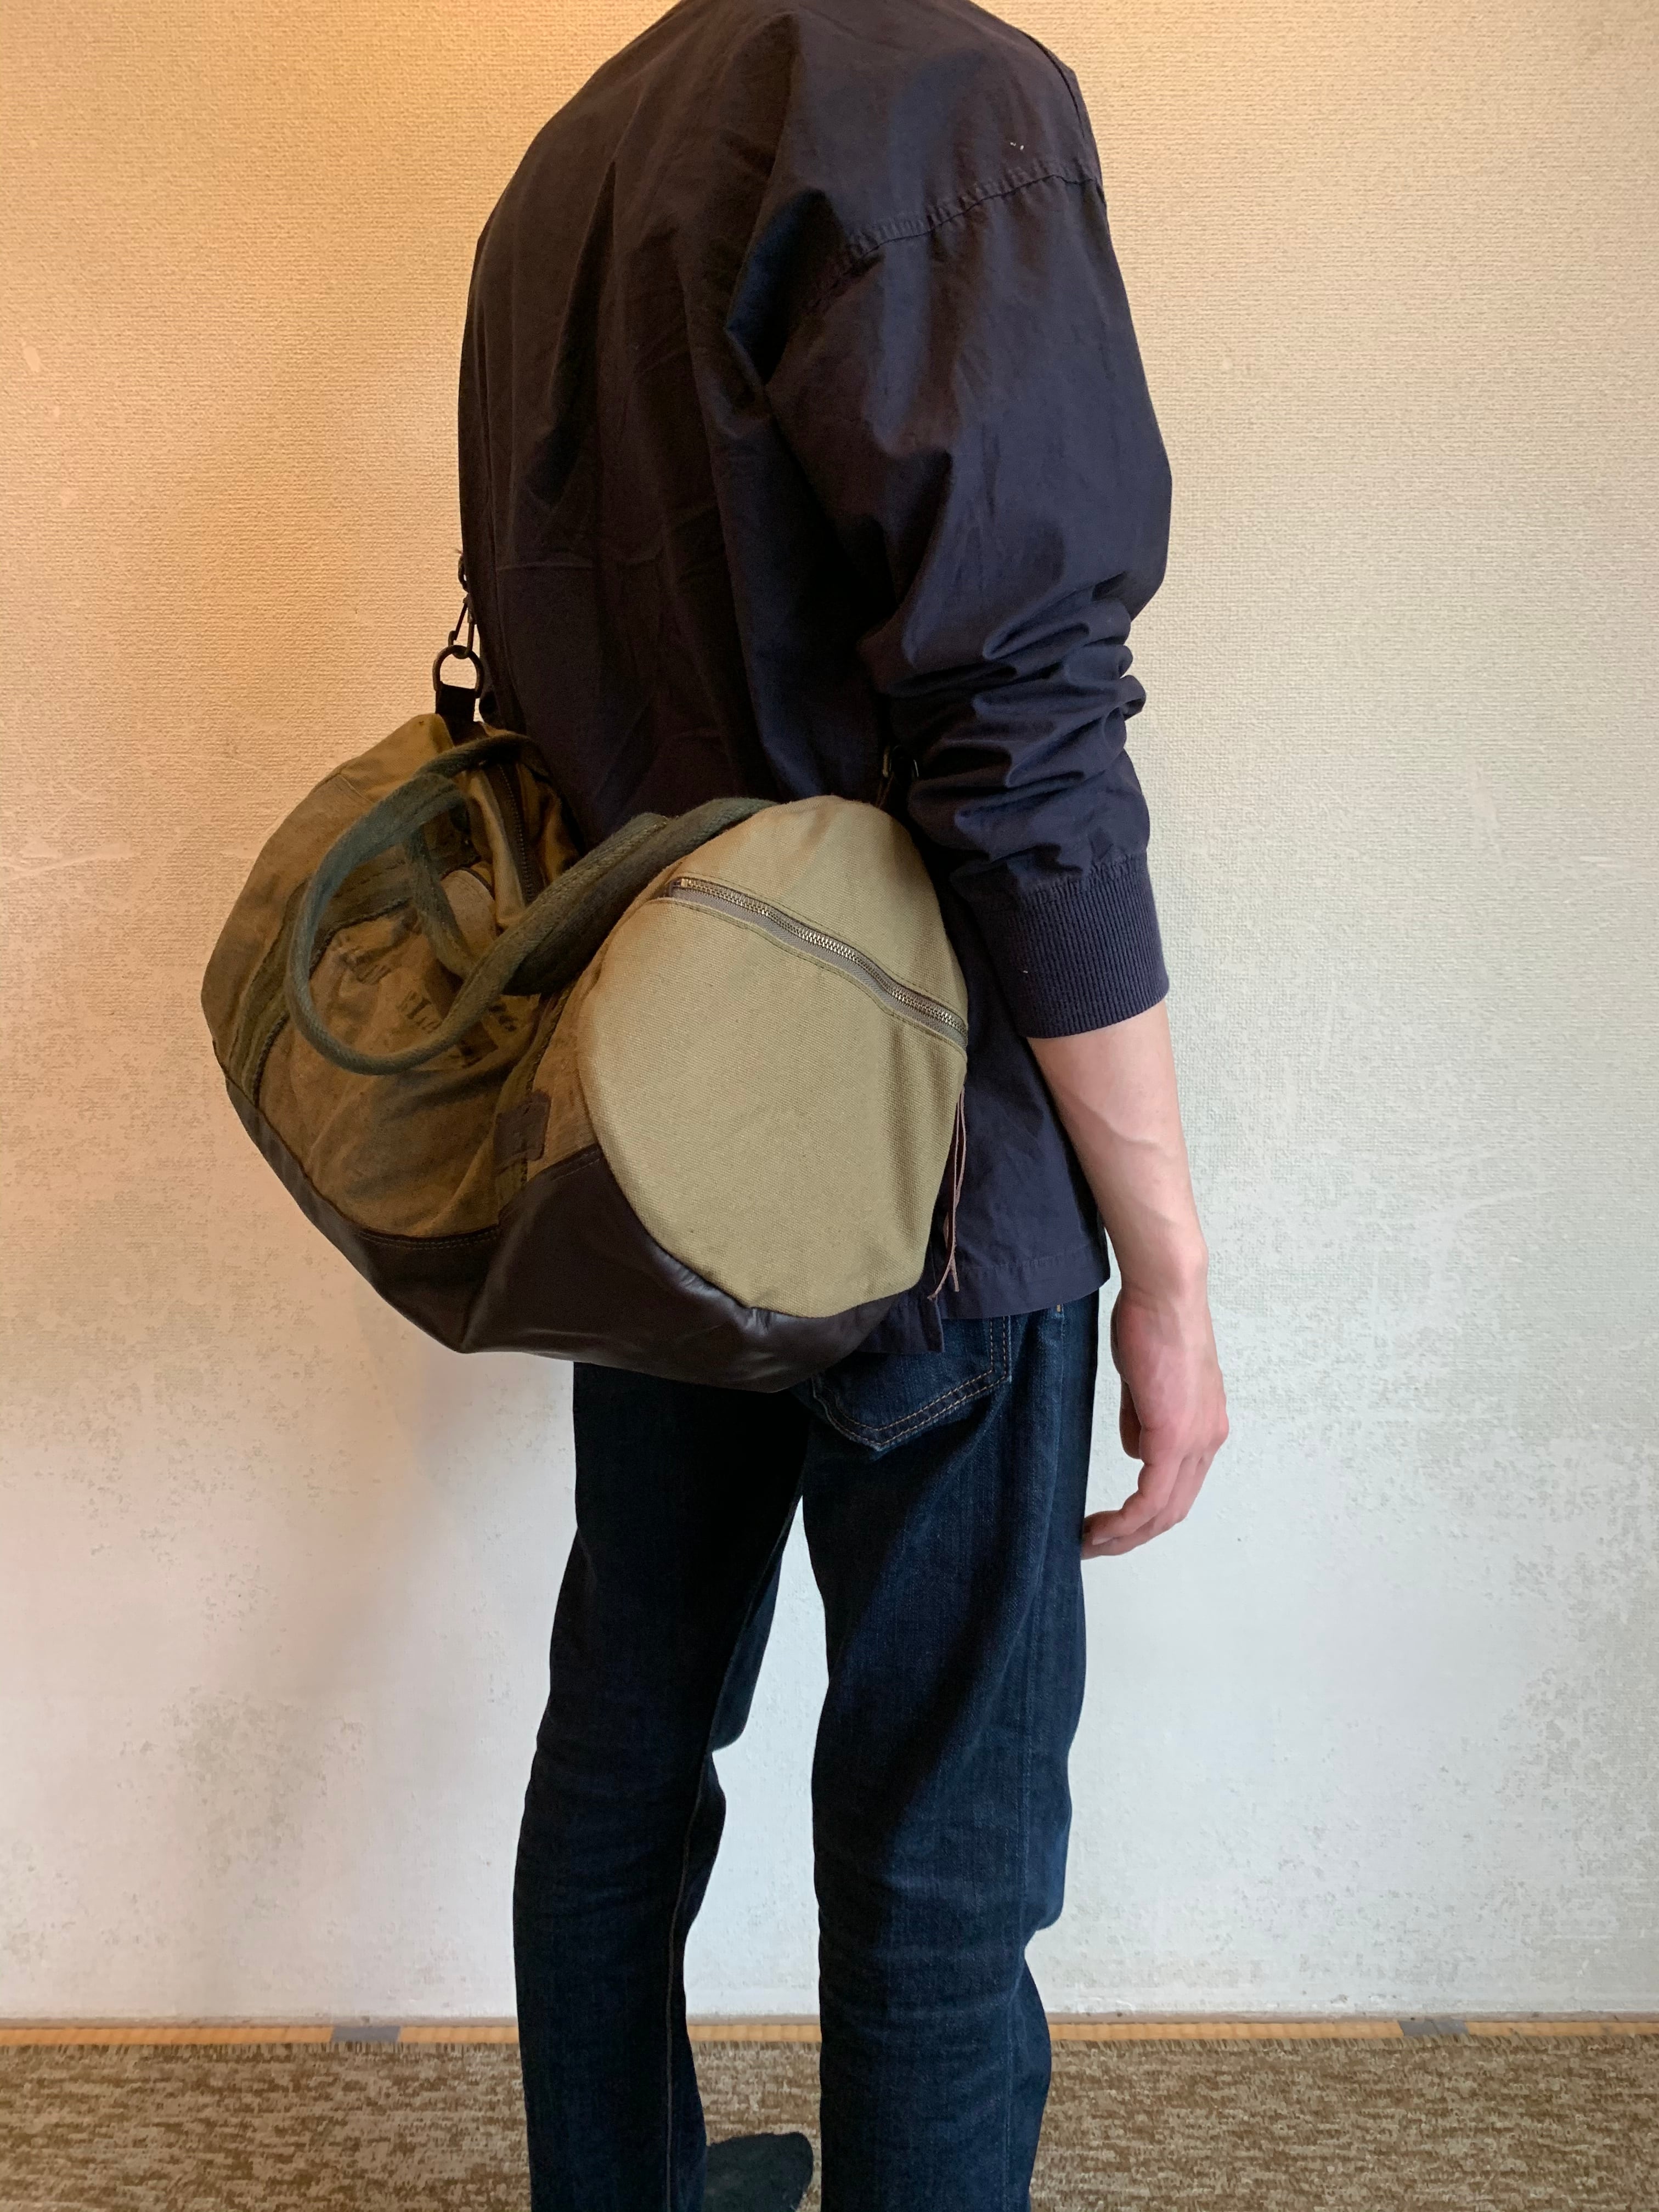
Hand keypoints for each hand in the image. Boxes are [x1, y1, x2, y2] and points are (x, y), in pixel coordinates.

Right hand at [1081, 1281, 1227, 1558]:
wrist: (1165, 1293)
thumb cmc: (1151, 1323)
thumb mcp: (1144, 1382)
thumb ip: (1141, 1421)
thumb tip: (1136, 1452)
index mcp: (1203, 1428)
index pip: (1177, 1489)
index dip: (1143, 1516)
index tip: (1109, 1526)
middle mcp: (1208, 1441)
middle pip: (1173, 1511)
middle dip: (1133, 1537)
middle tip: (1094, 1546)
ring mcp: (1196, 1441)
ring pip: (1164, 1511)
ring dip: (1126, 1536)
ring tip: (1090, 1544)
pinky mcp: (1176, 1436)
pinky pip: (1152, 1496)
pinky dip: (1127, 1520)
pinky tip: (1102, 1529)